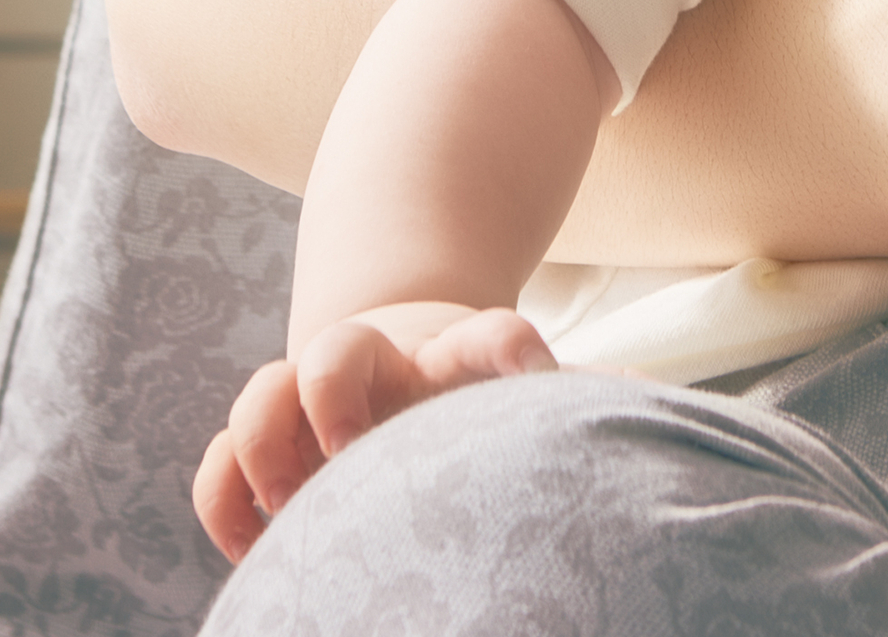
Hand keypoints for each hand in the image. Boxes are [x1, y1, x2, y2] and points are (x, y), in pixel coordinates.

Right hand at [192, 299, 555, 560]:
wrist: (409, 373)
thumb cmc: (488, 405)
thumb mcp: (537, 400)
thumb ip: (589, 400)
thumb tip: (667, 408)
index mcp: (461, 357)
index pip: (487, 337)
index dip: (504, 351)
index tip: (519, 373)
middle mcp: (379, 368)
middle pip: (339, 348)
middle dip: (334, 389)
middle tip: (350, 452)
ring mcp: (314, 403)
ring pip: (264, 391)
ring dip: (266, 442)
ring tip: (288, 508)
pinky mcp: (274, 446)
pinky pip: (220, 461)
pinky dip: (227, 500)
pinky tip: (257, 551)